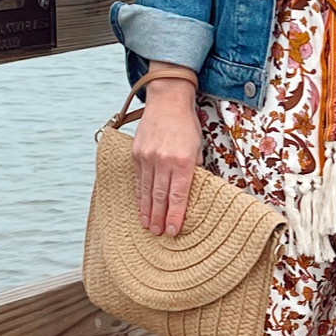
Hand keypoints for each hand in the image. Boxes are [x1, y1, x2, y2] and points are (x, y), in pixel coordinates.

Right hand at [130, 76, 201, 235]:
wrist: (167, 100)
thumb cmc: (186, 124)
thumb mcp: (198, 146)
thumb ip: (195, 169)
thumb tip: (192, 191)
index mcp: (183, 161)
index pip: (179, 195)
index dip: (176, 215)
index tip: (173, 230)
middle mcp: (164, 160)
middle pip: (161, 197)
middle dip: (160, 218)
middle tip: (159, 235)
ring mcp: (148, 157)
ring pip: (147, 191)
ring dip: (147, 211)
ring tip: (148, 227)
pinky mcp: (137, 153)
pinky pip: (139, 179)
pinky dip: (140, 195)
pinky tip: (141, 207)